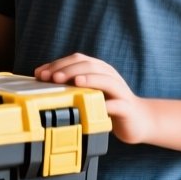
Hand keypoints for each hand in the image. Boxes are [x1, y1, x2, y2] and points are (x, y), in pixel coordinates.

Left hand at [35, 53, 151, 143]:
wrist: (139, 120)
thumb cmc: (109, 105)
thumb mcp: (89, 92)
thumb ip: (72, 85)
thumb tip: (44, 81)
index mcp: (99, 70)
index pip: (77, 60)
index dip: (58, 64)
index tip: (40, 74)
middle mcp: (109, 76)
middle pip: (89, 65)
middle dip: (69, 69)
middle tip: (52, 78)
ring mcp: (119, 90)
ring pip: (105, 79)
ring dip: (89, 79)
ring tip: (74, 82)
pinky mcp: (126, 107)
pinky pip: (117, 104)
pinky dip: (106, 104)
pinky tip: (96, 106)